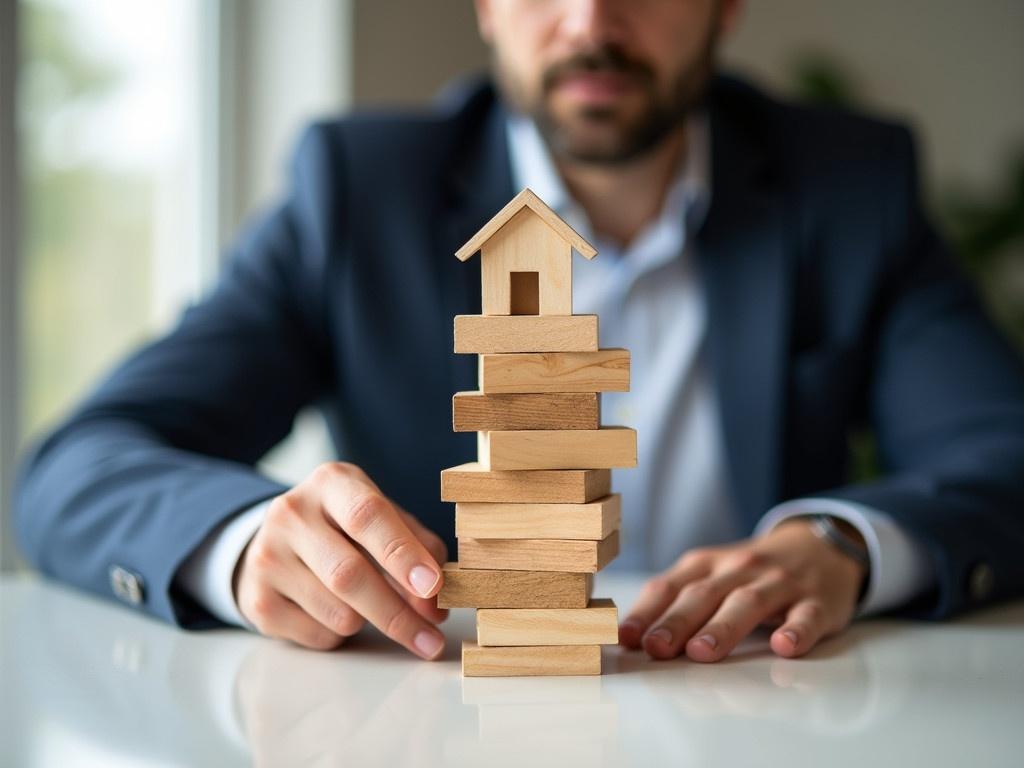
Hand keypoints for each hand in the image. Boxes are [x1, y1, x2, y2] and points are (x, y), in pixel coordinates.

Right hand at [234, 462, 448, 658]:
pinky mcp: (257, 600)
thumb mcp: (384, 518)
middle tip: (432, 638)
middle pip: (349, 573)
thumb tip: (436, 602)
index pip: (367, 515)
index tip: (433, 586)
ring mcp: (267, 556)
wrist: (278, 540)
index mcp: (331, 483)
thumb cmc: (347, 528)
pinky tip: (338, 612)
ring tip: (377, 609)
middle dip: (397, 612)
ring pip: (337, 612)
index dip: (403, 553)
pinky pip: (318, 635)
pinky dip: (343, 635)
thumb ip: (419, 550)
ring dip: (372, 623)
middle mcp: (292, 514)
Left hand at [618, 518, 866, 661]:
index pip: (670, 585)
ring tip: (701, 652)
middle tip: (656, 648)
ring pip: (749, 603)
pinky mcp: (817, 601)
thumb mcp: (713, 575)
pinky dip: (796, 630)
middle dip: (677, 622)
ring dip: (723, 627)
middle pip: (704, 595)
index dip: (646, 611)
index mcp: (707, 565)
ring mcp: (779, 584)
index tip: (626, 638)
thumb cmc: (752, 572)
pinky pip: (807, 615)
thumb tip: (634, 638)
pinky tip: (784, 646)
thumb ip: (678, 601)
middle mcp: (739, 569)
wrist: (820, 546)